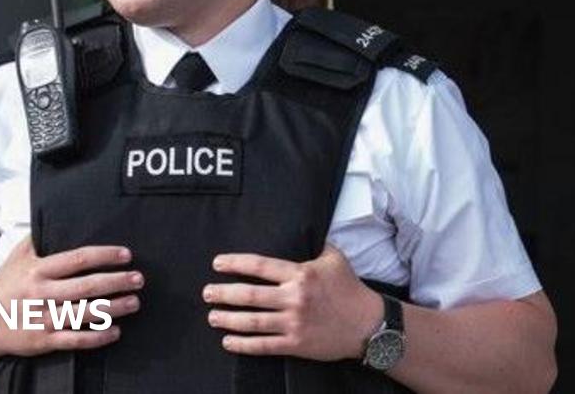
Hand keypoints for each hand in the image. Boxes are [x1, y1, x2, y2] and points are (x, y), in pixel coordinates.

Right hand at [0, 236, 143, 357]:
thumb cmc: (4, 287)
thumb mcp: (16, 257)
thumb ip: (37, 238)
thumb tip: (54, 213)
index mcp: (37, 270)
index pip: (78, 259)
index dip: (105, 255)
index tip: (126, 254)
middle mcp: (41, 294)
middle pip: (87, 286)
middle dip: (116, 282)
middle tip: (138, 278)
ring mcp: (42, 319)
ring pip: (84, 313)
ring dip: (114, 308)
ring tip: (134, 302)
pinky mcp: (42, 341)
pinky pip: (75, 339)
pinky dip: (97, 336)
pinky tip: (115, 331)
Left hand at [202, 244, 383, 360]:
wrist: (367, 324)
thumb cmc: (350, 289)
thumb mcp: (335, 259)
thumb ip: (316, 245)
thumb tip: (303, 229)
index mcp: (301, 274)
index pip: (260, 266)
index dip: (235, 263)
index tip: (218, 263)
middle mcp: (294, 298)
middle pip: (249, 295)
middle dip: (223, 293)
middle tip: (207, 293)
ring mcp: (294, 323)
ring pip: (252, 321)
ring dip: (228, 319)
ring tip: (212, 316)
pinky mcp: (296, 344)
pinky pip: (263, 346)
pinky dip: (243, 345)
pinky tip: (228, 342)